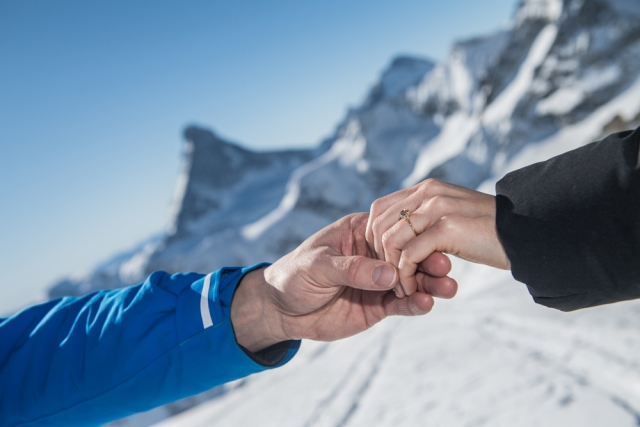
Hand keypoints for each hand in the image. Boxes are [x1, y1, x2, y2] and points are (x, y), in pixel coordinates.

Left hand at [231, 213, 456, 351]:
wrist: (281, 310)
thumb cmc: (294, 275)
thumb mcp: (318, 266)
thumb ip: (353, 269)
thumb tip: (389, 273)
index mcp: (359, 232)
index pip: (390, 230)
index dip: (410, 236)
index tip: (430, 242)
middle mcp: (373, 254)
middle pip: (407, 254)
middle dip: (428, 260)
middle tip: (445, 266)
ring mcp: (377, 280)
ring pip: (410, 279)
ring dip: (430, 283)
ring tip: (448, 288)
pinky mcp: (378, 305)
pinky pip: (401, 303)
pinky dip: (415, 304)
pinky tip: (428, 304)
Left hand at [366, 179, 509, 297]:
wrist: (528, 235)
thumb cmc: (491, 234)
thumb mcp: (453, 217)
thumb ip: (427, 220)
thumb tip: (399, 238)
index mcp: (427, 189)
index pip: (380, 209)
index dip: (373, 236)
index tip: (380, 262)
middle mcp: (428, 193)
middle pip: (379, 223)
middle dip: (376, 255)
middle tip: (385, 280)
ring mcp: (437, 209)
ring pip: (391, 241)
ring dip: (390, 270)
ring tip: (400, 289)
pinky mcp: (447, 228)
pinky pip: (410, 255)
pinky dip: (405, 277)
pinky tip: (412, 291)